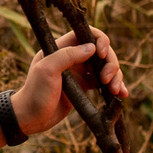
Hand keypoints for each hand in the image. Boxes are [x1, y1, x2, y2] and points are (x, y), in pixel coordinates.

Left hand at [8, 28, 127, 142]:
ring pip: (105, 67)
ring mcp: (79, 72)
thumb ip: (67, 55)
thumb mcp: (47, 70)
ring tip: (116, 91)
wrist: (30, 119)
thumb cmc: (35, 93)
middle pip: (101, 51)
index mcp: (61, 47)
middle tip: (107, 80)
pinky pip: (104, 82)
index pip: (86, 33)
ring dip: (116, 76)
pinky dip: (114, 86)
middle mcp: (72, 57)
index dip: (100, 40)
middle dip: (110, 63)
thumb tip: (92, 47)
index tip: (102, 53)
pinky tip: (122, 94)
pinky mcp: (84, 86)